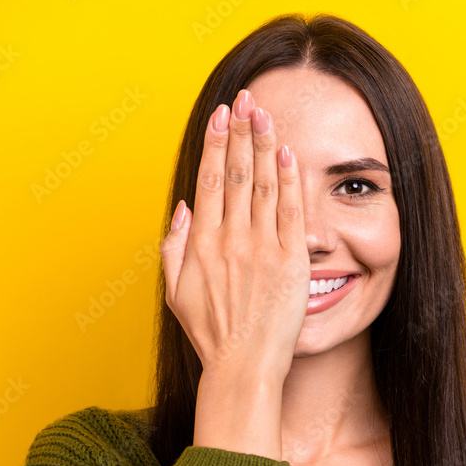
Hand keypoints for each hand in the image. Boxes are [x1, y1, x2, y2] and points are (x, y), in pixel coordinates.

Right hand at [161, 88, 309, 382]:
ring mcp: (262, 248)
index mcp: (201, 243)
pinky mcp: (290, 260)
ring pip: (264, 183)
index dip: (217, 143)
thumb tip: (184, 207)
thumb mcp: (176, 292)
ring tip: (265, 113)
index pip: (210, 179)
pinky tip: (288, 154)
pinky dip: (290, 179)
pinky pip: (291, 211)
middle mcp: (230, 238)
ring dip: (265, 143)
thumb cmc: (211, 334)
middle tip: (246, 99)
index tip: (221, 115)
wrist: (244, 367)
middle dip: (241, 131)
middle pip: (238, 172)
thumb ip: (174, 246)